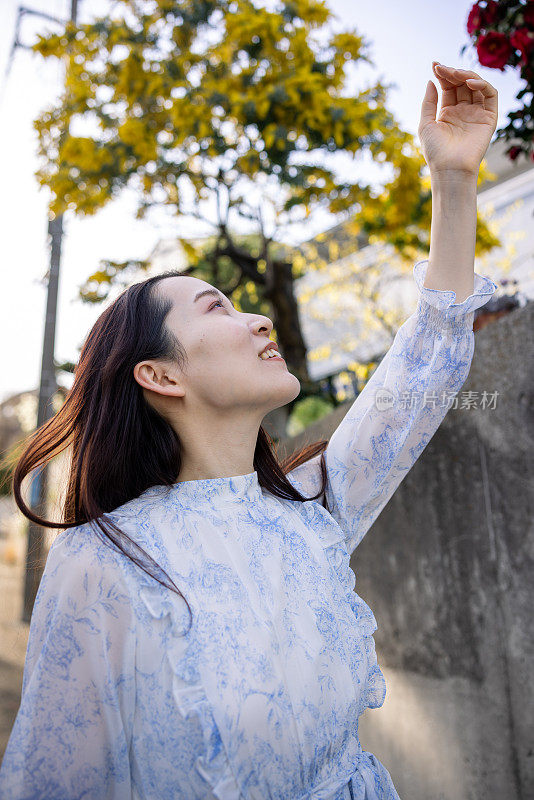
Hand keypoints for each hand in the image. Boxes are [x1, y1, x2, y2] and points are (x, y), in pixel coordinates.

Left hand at [418, 62, 497, 177]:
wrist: (449, 168)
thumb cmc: (435, 151)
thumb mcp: (426, 124)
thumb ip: (428, 102)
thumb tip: (431, 80)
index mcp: (448, 112)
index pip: (448, 87)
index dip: (442, 74)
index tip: (434, 65)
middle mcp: (463, 111)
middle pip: (461, 83)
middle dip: (452, 73)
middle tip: (442, 68)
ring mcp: (476, 113)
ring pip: (476, 85)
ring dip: (466, 75)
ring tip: (454, 73)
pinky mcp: (489, 117)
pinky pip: (490, 95)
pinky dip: (482, 85)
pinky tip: (469, 82)